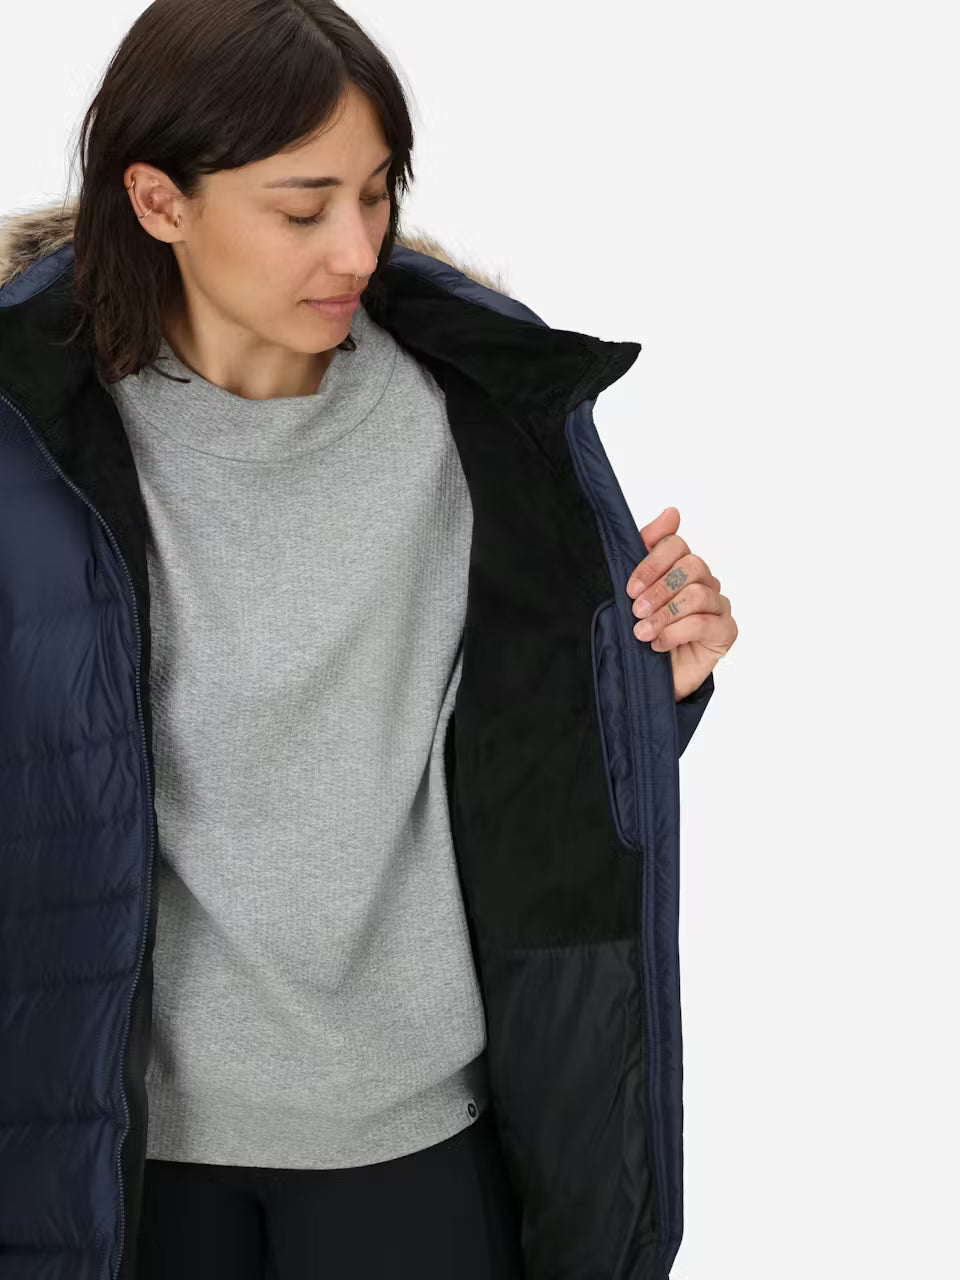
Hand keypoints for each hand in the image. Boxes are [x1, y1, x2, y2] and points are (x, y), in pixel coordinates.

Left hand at [625, 507, 736, 701]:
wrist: (648, 677)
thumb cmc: (642, 630)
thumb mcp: (635, 590)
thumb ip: (646, 549)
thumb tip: (672, 512)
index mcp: (682, 566)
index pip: (676, 545)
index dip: (651, 564)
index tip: (629, 588)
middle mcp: (704, 581)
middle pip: (691, 566)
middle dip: (658, 590)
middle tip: (636, 611)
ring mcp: (718, 606)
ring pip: (697, 595)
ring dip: (664, 615)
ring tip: (642, 632)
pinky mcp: (726, 632)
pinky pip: (704, 623)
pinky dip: (676, 633)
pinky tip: (658, 645)